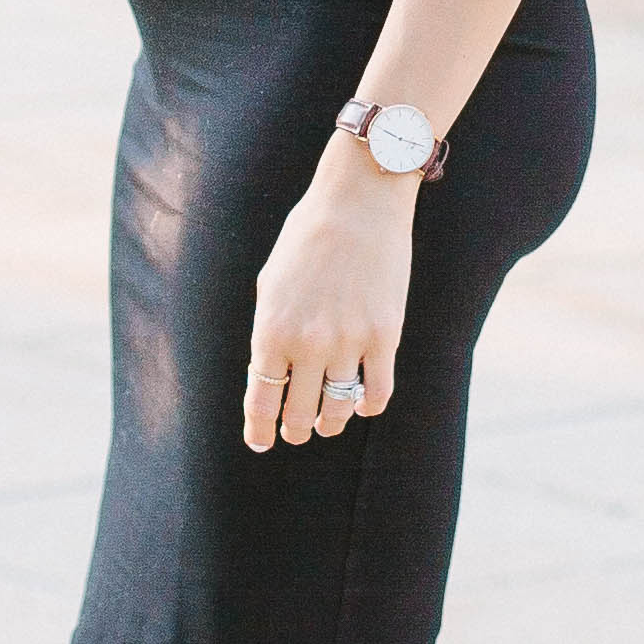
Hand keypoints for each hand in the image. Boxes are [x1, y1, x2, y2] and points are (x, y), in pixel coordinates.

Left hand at [244, 156, 411, 451]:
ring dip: (329, 423)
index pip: (260, 399)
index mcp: (271, 329)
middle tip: (295, 432)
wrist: (358, 202)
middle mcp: (308, 343)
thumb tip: (271, 374)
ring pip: (337, 410)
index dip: (259, 429)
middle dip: (294, 429)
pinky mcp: (385, 336)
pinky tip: (361, 405)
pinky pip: (378, 392)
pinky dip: (367, 407)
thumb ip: (270, 331)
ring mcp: (349, 341)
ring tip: (327, 423)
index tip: (261, 442)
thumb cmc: (307, 237)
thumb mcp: (271, 283)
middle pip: (299, 412)